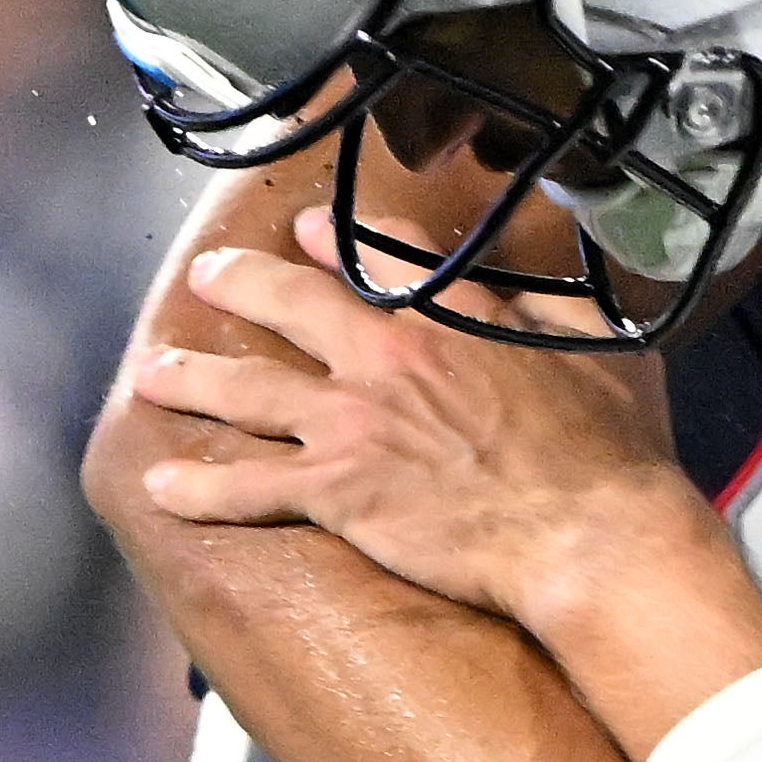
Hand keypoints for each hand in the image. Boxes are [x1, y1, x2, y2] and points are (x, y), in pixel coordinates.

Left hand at [134, 212, 701, 633]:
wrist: (584, 533)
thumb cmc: (608, 451)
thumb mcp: (604, 350)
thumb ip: (561, 306)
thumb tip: (559, 271)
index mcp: (453, 317)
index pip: (382, 258)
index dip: (339, 237)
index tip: (311, 228)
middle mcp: (386, 355)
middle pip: (291, 303)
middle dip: (241, 282)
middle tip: (210, 276)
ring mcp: (352, 422)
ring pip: (249, 389)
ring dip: (192, 378)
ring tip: (153, 373)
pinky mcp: (336, 491)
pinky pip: (249, 487)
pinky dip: (200, 490)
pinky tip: (161, 487)